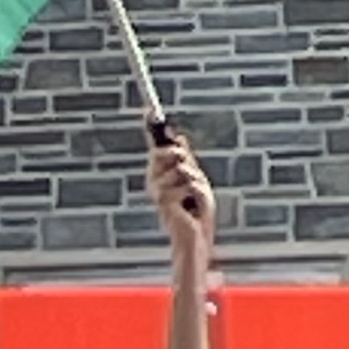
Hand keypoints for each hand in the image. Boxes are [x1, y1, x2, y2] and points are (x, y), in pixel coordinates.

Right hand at [148, 134, 215, 265]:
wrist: (196, 238)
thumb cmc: (196, 214)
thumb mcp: (195, 181)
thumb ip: (186, 161)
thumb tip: (178, 138)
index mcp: (159, 175)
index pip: (155, 147)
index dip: (151, 128)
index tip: (149, 111)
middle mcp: (153, 181)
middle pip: (165, 151)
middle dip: (183, 157)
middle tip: (192, 175)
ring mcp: (157, 192)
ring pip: (183, 167)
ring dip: (197, 182)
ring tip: (195, 200)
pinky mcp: (165, 202)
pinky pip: (189, 183)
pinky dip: (199, 194)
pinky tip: (193, 208)